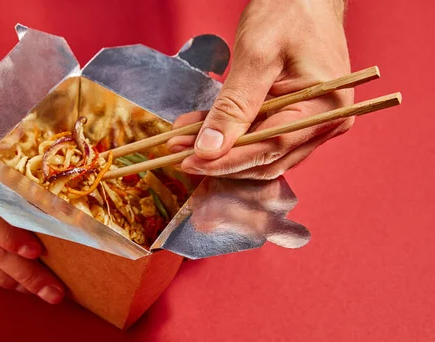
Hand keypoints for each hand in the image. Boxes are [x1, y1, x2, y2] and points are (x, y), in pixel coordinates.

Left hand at [168, 0, 352, 178]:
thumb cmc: (288, 13)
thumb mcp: (256, 56)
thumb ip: (233, 106)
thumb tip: (210, 149)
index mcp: (326, 107)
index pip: (270, 148)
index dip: (227, 160)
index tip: (190, 161)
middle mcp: (326, 122)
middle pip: (266, 159)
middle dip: (220, 159)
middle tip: (179, 153)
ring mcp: (314, 123)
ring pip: (262, 154)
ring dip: (222, 151)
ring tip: (184, 140)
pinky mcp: (298, 119)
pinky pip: (262, 137)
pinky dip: (231, 136)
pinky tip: (200, 129)